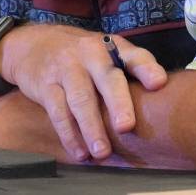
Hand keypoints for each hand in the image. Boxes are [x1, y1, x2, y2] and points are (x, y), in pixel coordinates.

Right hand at [0, 25, 166, 161]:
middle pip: (107, 78)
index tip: (159, 83)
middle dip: (118, 102)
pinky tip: (80, 151)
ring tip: (103, 152)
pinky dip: (69, 133)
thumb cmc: (82, 56)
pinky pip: (58, 110)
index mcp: (111, 47)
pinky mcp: (45, 84)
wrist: (33, 44)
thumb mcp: (106, 53)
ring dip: (92, 127)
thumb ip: (131, 71)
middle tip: (126, 126)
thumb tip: (162, 101)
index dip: (147, 68)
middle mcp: (90, 54)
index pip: (134, 55)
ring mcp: (66, 68)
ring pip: (80, 99)